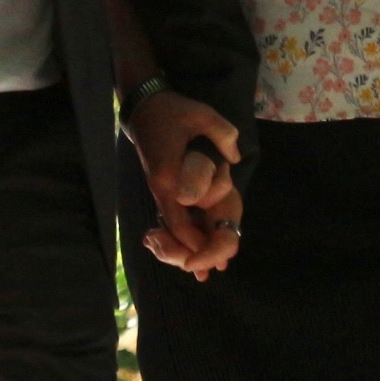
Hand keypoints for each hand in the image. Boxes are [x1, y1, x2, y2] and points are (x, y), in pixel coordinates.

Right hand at [125, 88, 244, 279]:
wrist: (144, 107)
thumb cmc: (172, 111)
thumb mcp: (201, 115)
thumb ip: (223, 134)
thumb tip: (236, 157)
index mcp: (168, 178)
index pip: (180, 221)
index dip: (196, 243)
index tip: (212, 260)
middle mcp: (162, 189)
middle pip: (174, 231)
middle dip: (192, 253)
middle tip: (210, 273)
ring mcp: (160, 188)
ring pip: (172, 226)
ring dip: (187, 246)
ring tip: (203, 270)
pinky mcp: (162, 185)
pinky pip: (172, 215)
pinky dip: (183, 233)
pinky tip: (195, 243)